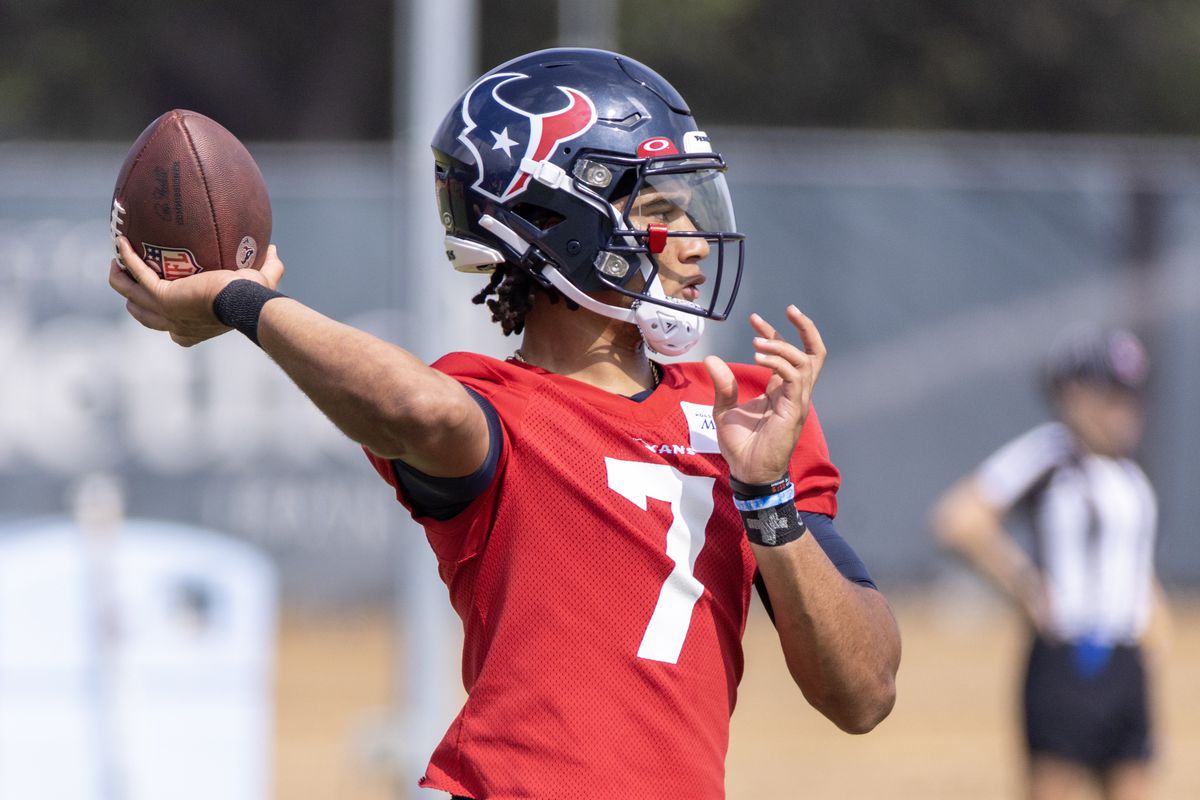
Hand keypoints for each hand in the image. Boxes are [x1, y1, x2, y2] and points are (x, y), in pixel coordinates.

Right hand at [108, 236, 284, 346]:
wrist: (244, 302)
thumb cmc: (253, 298)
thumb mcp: (261, 283)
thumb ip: (270, 268)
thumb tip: (273, 249)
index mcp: (192, 329)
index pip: (172, 329)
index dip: (164, 315)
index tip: (164, 296)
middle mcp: (175, 324)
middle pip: (144, 315)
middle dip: (134, 298)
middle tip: (130, 278)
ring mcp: (165, 312)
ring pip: (131, 296)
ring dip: (121, 279)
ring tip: (117, 262)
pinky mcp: (162, 296)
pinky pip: (137, 274)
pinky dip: (129, 258)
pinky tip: (122, 242)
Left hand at [703, 306, 825, 484]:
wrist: (746, 471)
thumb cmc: (740, 446)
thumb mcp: (724, 408)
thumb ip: (722, 384)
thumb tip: (712, 358)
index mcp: (780, 391)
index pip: (788, 354)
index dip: (775, 333)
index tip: (755, 318)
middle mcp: (794, 393)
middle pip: (815, 354)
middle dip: (806, 329)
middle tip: (789, 310)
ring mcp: (797, 401)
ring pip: (805, 362)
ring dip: (782, 346)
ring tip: (757, 342)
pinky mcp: (793, 410)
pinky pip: (794, 377)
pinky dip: (778, 362)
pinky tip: (758, 357)